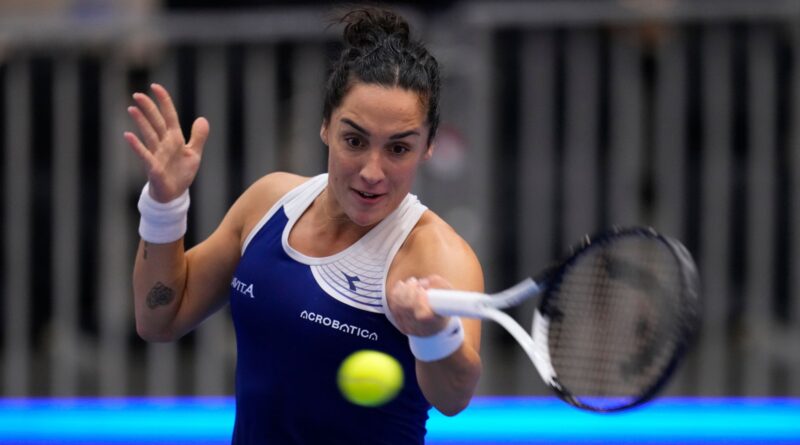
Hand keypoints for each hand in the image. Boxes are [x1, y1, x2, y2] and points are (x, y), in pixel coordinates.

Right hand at [124, 83, 208, 202]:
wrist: (174, 194)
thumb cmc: (181, 173)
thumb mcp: (194, 154)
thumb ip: (198, 137)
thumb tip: (202, 118)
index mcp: (175, 139)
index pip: (169, 116)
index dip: (164, 102)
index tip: (155, 87)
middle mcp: (164, 143)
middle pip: (156, 122)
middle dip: (148, 108)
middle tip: (137, 94)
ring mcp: (157, 154)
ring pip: (149, 134)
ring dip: (141, 122)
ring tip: (132, 108)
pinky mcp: (153, 166)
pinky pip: (144, 154)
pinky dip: (136, 145)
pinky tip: (127, 135)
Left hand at [387, 275, 450, 336]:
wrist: (437, 328)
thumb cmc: (445, 309)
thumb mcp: (449, 296)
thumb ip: (440, 284)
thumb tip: (424, 281)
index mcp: (434, 324)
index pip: (423, 315)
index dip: (420, 299)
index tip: (423, 289)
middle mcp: (419, 328)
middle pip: (408, 307)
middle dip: (410, 289)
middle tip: (415, 281)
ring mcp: (408, 327)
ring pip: (398, 306)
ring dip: (402, 290)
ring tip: (410, 283)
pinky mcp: (400, 324)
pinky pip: (393, 307)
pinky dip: (396, 294)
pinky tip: (402, 287)